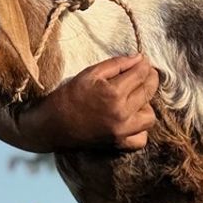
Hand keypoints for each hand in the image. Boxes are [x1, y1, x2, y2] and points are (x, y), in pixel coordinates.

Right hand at [24, 54, 158, 151]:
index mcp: (113, 93)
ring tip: (135, 99)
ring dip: (146, 105)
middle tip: (145, 73)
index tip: (144, 61)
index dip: (145, 64)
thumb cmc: (68, 96)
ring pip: (150, 116)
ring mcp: (122, 131)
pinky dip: (140, 129)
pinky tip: (131, 120)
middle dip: (150, 78)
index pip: (141, 74)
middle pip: (149, 92)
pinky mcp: (119, 144)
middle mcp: (121, 114)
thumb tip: (139, 58)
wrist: (52, 126)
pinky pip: (142, 138)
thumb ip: (116, 64)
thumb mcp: (89, 73)